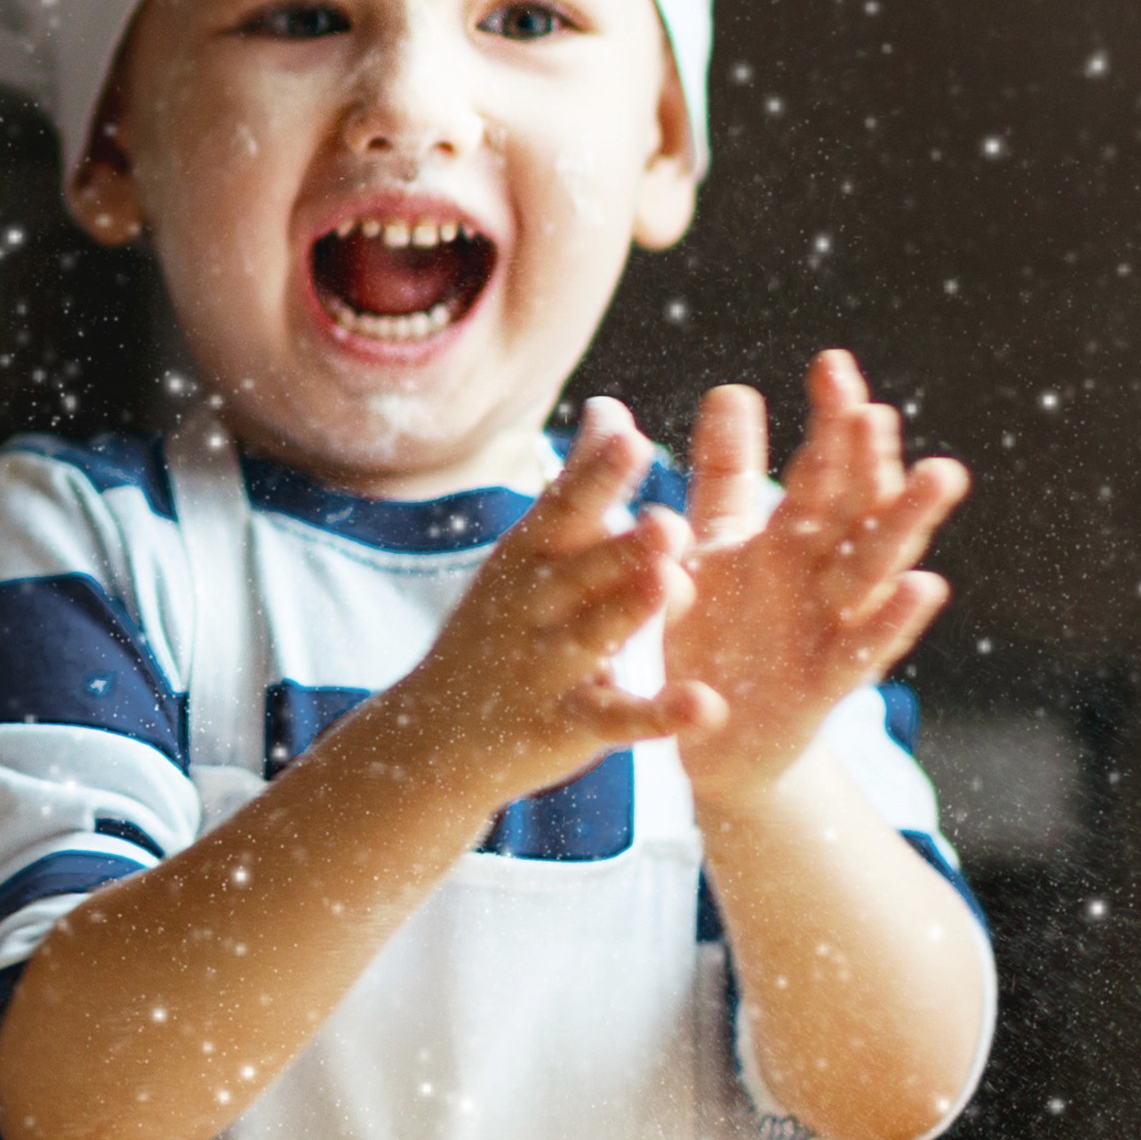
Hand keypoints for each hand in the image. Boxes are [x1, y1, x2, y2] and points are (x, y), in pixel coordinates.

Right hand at [393, 398, 722, 805]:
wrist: (435, 734)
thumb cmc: (501, 625)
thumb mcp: (530, 551)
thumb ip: (579, 484)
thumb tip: (610, 405)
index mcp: (528, 557)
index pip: (563, 508)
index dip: (595, 477)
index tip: (630, 437)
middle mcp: (531, 606)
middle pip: (579, 571)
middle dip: (621, 546)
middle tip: (669, 519)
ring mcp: (545, 667)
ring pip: (592, 636)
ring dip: (629, 612)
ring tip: (671, 586)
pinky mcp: (567, 725)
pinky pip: (617, 719)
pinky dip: (659, 716)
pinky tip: (705, 707)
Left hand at [668, 351, 963, 818]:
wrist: (711, 736)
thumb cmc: (718, 631)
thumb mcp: (711, 547)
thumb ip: (724, 476)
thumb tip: (735, 388)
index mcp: (791, 539)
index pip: (820, 469)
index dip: (830, 421)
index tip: (834, 364)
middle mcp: (821, 576)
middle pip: (854, 509)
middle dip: (868, 460)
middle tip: (876, 409)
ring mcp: (831, 627)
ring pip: (877, 568)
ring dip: (908, 522)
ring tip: (942, 472)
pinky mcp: (826, 685)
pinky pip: (863, 649)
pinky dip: (894, 619)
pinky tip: (925, 585)